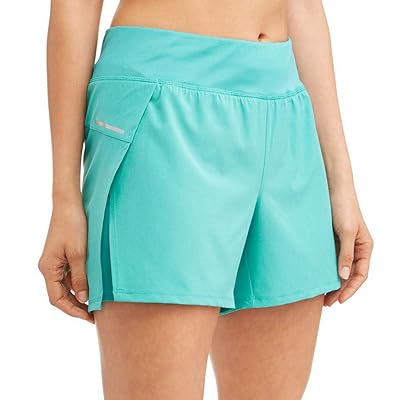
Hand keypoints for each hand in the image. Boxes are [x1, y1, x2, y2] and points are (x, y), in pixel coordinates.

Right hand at [38, 200, 93, 322]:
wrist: (70, 205)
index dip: (72, 310)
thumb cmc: (73, 226)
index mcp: (48, 268)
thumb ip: (80, 277)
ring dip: (79, 295)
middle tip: (94, 315)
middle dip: (76, 306)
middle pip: (60, 294)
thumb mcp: (79, 254)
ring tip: (96, 303)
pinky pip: (70, 275)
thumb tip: (83, 299)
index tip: (88, 317)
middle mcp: (49, 267)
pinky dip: (80, 283)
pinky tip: (93, 286)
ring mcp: (56, 262)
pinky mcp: (63, 255)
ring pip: (66, 286)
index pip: (57, 298)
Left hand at [324, 190, 373, 305]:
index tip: (339, 300)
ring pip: (340, 268)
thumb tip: (344, 277)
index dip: (351, 289)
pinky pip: (331, 259)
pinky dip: (326, 270)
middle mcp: (356, 247)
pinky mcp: (332, 239)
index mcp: (365, 246)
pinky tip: (317, 277)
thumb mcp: (346, 232)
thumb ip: (345, 254)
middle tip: (326, 303)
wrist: (332, 187)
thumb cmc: (343, 206)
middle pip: (350, 275)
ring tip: (321, 295)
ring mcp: (344, 244)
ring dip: (332, 282)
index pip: (361, 275)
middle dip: (340, 289)